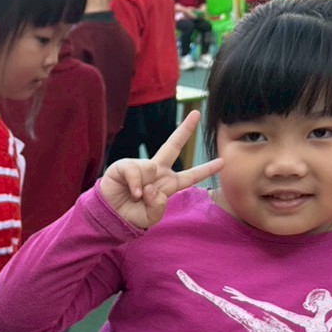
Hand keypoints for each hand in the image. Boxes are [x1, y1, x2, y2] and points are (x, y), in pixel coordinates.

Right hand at [98, 111, 221, 229]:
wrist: (109, 216)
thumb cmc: (130, 216)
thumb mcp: (150, 217)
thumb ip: (158, 206)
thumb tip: (152, 188)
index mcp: (166, 185)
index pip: (190, 177)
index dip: (205, 169)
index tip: (222, 162)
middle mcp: (156, 172)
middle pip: (172, 146)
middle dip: (184, 130)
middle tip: (195, 114)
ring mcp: (140, 167)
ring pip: (150, 168)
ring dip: (145, 188)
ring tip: (136, 198)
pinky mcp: (124, 166)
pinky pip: (134, 171)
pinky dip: (135, 184)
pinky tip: (133, 192)